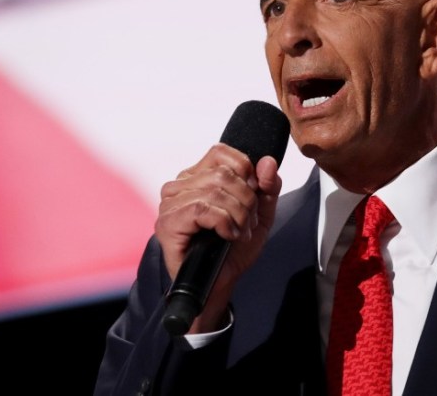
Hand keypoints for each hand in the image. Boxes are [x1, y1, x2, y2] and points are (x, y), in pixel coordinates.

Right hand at [155, 143, 281, 331]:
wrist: (220, 284)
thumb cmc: (233, 249)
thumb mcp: (259, 214)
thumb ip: (267, 187)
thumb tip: (267, 162)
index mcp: (197, 177)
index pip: (221, 152)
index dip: (245, 170)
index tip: (254, 195)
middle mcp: (179, 186)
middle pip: (223, 174)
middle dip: (247, 200)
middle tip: (248, 223)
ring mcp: (170, 204)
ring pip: (215, 190)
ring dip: (238, 215)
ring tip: (239, 232)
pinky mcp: (168, 223)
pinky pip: (202, 208)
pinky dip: (224, 222)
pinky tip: (228, 236)